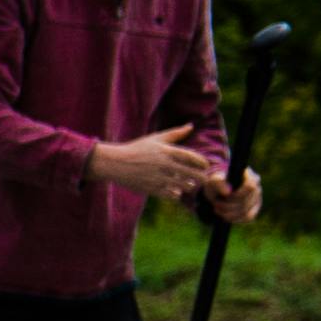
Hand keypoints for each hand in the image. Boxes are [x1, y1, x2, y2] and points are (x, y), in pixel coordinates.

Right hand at [93, 123, 228, 202]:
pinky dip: (176, 194)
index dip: (202, 162)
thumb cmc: (136, 149)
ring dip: (188, 186)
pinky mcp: (150, 188)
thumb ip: (175, 133)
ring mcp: (157, 177)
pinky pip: (170, 194)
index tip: (205, 166)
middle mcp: (164, 165)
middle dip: (201, 177)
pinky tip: (177, 191)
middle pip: (191, 173)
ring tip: (189, 185)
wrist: (114, 163)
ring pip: (182, 185)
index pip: (192, 157)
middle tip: (203, 179)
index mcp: (167, 151)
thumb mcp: (155, 139)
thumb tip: (191, 126)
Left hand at [214, 157, 272, 225]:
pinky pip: (248, 218)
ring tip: (217, 209)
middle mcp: (257, 188)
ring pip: (246, 212)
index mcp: (250, 177)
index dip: (237, 194)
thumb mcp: (213, 181)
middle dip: (228, 205)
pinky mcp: (254, 210)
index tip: (224, 196)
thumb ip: (218, 182)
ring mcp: (257, 200)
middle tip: (216, 204)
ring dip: (228, 214)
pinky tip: (224, 216)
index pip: (250, 186)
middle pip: (246, 201)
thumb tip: (227, 192)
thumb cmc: (217, 183)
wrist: (218, 191)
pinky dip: (234, 219)